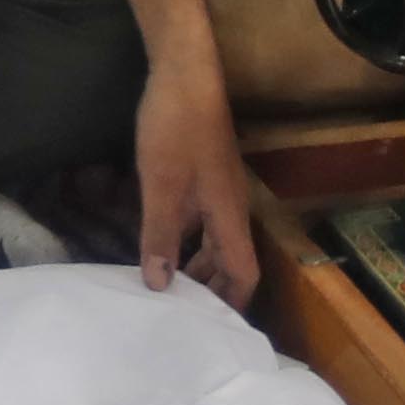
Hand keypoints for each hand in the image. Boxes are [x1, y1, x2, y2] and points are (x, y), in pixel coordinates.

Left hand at [132, 48, 265, 302]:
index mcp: (229, 215)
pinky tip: (160, 247)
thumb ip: (161, 236)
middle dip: (212, 292)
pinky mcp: (202, 176)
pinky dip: (186, 242)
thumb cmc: (175, 127)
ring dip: (197, 268)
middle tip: (182, 320)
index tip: (213, 333)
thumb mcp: (161, 186)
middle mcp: (231, 207)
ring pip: (215, 243)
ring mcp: (217, 190)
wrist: (184, 71)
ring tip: (168, 290)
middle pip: (231, 263)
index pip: (244, 274)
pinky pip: (201, 223)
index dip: (233, 305)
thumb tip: (161, 286)